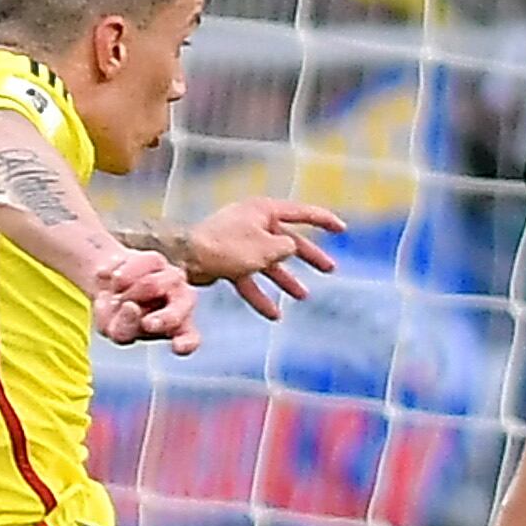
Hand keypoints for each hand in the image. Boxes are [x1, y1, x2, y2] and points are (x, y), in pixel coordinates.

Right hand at [89, 248, 200, 357]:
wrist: (107, 282)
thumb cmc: (116, 313)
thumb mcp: (114, 329)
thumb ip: (124, 328)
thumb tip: (132, 307)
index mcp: (175, 330)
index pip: (189, 339)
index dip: (186, 343)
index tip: (178, 347)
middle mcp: (181, 305)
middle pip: (178, 312)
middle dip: (164, 319)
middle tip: (146, 324)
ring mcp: (173, 281)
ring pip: (152, 286)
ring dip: (127, 294)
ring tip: (118, 298)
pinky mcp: (159, 261)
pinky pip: (138, 268)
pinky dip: (122, 276)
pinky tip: (118, 281)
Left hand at [180, 196, 346, 317]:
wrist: (183, 258)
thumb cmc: (225, 246)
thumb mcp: (265, 247)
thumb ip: (286, 247)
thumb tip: (290, 248)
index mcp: (264, 211)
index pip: (302, 212)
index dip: (324, 221)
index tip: (342, 229)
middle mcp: (254, 224)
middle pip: (288, 240)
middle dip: (309, 256)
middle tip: (330, 269)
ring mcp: (240, 243)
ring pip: (270, 263)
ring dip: (286, 280)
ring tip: (303, 296)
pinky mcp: (227, 261)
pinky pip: (250, 279)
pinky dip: (260, 295)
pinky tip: (273, 314)